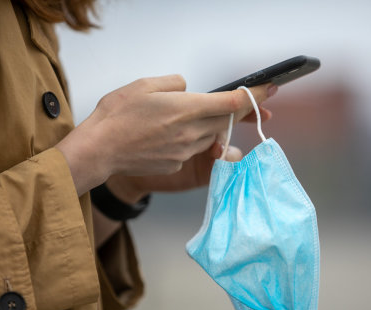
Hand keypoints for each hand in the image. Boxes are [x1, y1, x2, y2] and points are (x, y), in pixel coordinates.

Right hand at [56, 75, 274, 195]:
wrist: (99, 150)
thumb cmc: (117, 114)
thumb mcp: (144, 85)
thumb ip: (174, 84)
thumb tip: (188, 89)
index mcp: (186, 108)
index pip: (231, 102)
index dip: (254, 95)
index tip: (270, 89)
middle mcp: (192, 132)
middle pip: (226, 120)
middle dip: (240, 111)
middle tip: (253, 103)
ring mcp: (185, 151)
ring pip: (211, 135)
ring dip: (211, 126)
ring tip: (187, 118)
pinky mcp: (178, 164)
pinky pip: (192, 148)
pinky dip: (190, 140)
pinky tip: (167, 135)